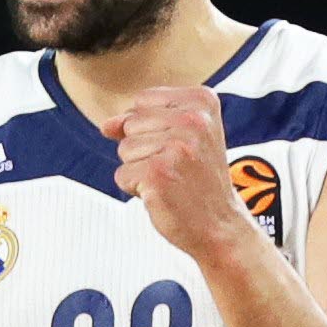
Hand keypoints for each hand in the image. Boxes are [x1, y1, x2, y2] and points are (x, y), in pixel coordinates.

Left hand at [102, 87, 245, 261]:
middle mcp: (193, 119)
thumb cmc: (198, 182)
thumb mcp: (180, 137)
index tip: (180, 148)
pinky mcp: (158, 173)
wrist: (220, 226)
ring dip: (140, 170)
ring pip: (124, 149)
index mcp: (201, 100)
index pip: (142, 100)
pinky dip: (136, 190)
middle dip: (143, 149)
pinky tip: (163, 194)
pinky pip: (122, 175)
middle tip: (177, 168)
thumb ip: (140, 120)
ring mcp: (176, 146)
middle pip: (131, 123)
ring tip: (171, 181)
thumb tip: (106, 125)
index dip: (150, 128)